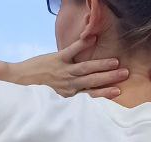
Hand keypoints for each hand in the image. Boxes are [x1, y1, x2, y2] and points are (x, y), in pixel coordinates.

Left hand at [9, 32, 129, 98]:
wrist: (25, 78)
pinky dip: (82, 45)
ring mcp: (64, 71)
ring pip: (86, 69)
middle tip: (125, 74)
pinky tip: (92, 39)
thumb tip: (88, 93)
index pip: (92, 93)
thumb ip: (73, 92)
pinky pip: (72, 51)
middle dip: (110, 78)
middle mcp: (69, 84)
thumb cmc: (44, 86)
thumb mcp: (59, 93)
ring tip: (116, 62)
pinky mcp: (58, 59)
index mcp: (71, 93)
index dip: (106, 92)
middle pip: (93, 81)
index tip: (119, 91)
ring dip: (102, 65)